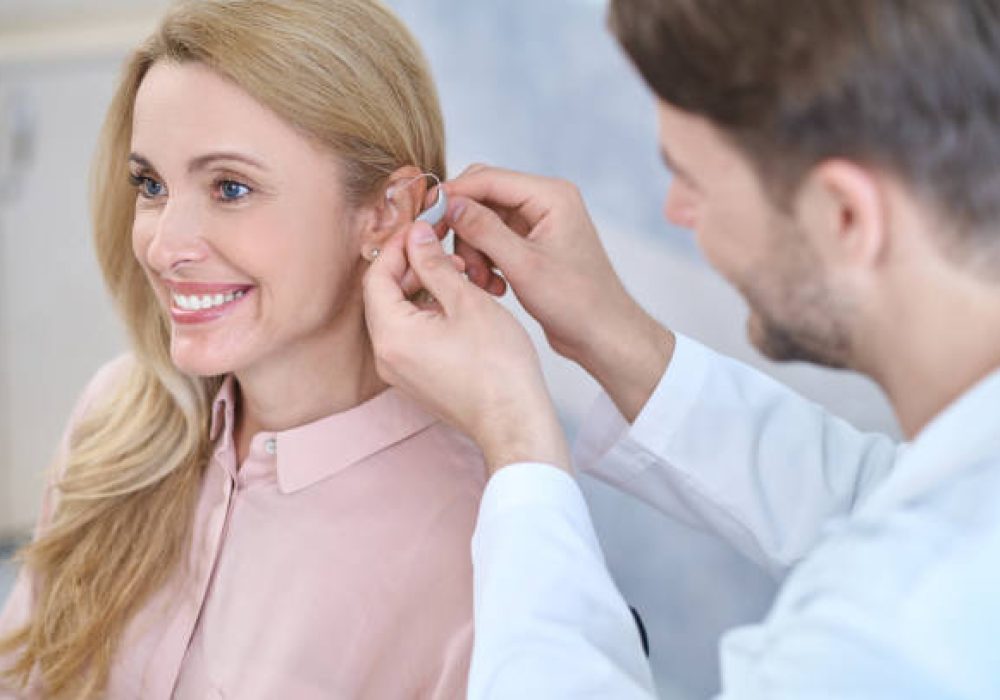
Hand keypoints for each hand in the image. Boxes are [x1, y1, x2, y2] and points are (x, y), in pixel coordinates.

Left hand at [363, 222, 570, 475]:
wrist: (514, 421)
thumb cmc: (498, 368)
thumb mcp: (467, 301)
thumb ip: (435, 265)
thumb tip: (416, 236)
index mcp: (391, 335)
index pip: (377, 275)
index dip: (399, 246)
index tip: (422, 229)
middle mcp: (386, 356)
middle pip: (383, 295)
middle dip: (411, 266)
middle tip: (443, 248)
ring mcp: (399, 371)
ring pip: (398, 315)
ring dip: (422, 289)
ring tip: (459, 276)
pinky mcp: (416, 379)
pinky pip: (410, 336)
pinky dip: (427, 313)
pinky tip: (458, 304)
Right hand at [442, 165, 674, 421]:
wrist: (603, 334)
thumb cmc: (576, 301)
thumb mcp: (523, 265)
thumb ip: (484, 230)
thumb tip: (450, 203)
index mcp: (551, 195)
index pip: (488, 178)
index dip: (453, 196)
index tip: (425, 218)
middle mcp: (545, 202)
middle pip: (482, 197)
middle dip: (463, 229)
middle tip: (455, 259)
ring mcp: (538, 223)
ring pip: (483, 222)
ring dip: (474, 251)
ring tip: (483, 283)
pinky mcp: (531, 244)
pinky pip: (493, 241)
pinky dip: (486, 261)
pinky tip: (494, 287)